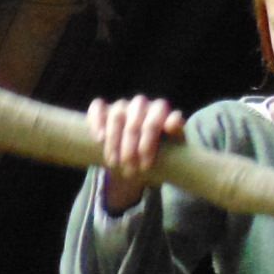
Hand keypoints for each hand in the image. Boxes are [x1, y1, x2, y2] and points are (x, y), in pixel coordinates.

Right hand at [86, 95, 183, 212]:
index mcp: (159, 108)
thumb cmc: (162, 145)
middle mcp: (140, 103)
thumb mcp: (174, 142)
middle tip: (129, 170)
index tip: (145, 166)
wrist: (143, 148)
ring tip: (113, 163)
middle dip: (129, 149)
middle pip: (133, 123)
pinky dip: (96, 121)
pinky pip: (97, 108)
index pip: (152, 123)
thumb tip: (172, 124)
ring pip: (115, 117)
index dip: (148, 145)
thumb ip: (176, 132)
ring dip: (113, 142)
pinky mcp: (105, 108)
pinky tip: (99, 138)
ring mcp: (122, 104)